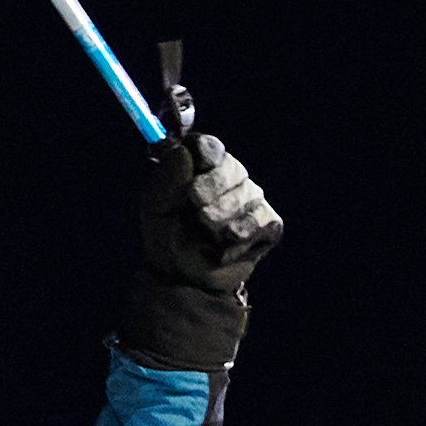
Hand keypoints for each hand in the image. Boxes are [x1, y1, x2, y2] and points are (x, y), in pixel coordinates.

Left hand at [118, 131, 276, 373]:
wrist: (183, 277)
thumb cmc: (168, 237)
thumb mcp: (157, 206)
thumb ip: (167, 176)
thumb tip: (185, 150)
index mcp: (201, 167)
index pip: (210, 147)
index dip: (204, 158)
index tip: (192, 177)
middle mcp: (230, 177)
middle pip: (231, 168)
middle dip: (209, 194)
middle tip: (196, 214)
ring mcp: (251, 199)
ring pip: (247, 195)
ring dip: (221, 221)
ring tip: (207, 235)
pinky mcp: (268, 223)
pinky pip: (261, 220)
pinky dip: (239, 237)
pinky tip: (224, 247)